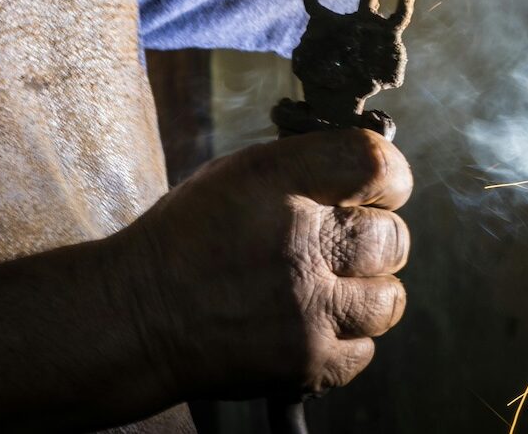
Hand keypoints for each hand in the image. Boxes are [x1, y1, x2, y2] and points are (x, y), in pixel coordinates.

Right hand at [123, 129, 412, 398]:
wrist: (134, 317)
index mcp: (278, 183)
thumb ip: (308, 169)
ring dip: (367, 294)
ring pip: (389, 299)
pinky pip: (366, 349)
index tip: (377, 192)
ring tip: (329, 291)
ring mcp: (306, 309)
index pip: (378, 165)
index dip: (389, 179)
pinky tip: (314, 325)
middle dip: (375, 242)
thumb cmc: (191, 239)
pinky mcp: (307, 362)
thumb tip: (373, 175)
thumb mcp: (239, 175)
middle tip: (341, 250)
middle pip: (394, 237)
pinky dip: (346, 340)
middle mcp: (299, 243)